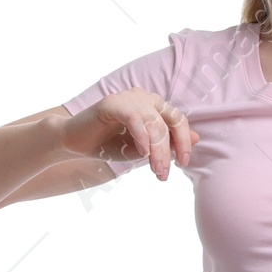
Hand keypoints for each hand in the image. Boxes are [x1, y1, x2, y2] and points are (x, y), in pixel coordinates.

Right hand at [56, 91, 199, 180]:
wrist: (75, 144)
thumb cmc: (108, 145)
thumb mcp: (143, 149)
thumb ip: (167, 143)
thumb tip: (196, 138)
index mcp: (152, 105)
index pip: (177, 119)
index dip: (184, 141)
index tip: (183, 164)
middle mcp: (143, 97)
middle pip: (167, 122)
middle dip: (169, 151)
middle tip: (163, 174)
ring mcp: (127, 97)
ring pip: (153, 123)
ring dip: (157, 150)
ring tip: (156, 170)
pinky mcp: (111, 103)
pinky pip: (134, 119)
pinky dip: (141, 137)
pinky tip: (142, 154)